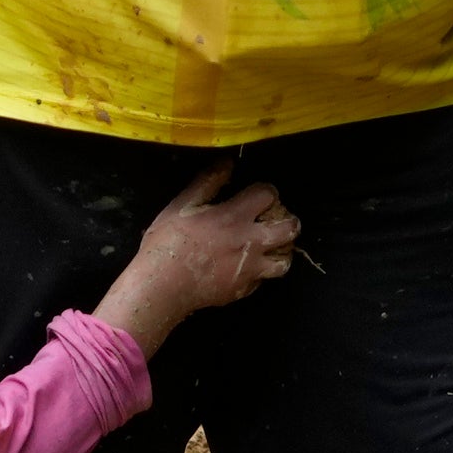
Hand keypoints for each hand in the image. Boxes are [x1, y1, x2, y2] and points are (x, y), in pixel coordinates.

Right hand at [93, 160, 299, 354]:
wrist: (161, 286)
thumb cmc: (168, 242)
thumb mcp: (181, 205)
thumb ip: (207, 182)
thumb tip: (227, 163)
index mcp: (235, 217)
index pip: (268, 195)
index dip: (267, 191)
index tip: (260, 194)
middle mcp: (250, 242)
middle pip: (290, 230)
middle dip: (290, 222)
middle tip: (280, 220)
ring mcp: (250, 270)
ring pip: (285, 262)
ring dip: (282, 252)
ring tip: (272, 248)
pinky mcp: (243, 290)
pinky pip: (262, 281)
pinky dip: (259, 273)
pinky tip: (247, 268)